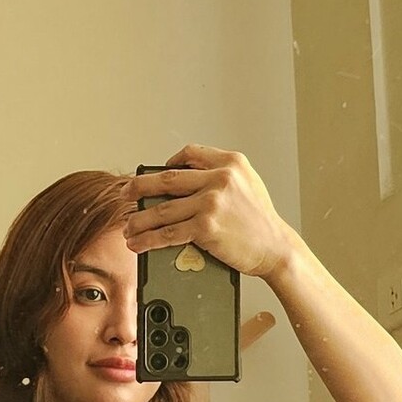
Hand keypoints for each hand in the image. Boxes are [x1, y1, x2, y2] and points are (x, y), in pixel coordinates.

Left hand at [123, 144, 300, 278]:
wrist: (276, 247)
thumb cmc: (261, 220)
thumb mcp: (248, 184)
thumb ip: (221, 175)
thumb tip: (184, 176)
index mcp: (231, 163)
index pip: (190, 154)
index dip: (168, 163)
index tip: (155, 173)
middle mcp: (220, 178)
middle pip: (167, 179)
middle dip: (140, 187)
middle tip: (125, 192)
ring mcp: (212, 202)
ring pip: (163, 209)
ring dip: (140, 219)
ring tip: (129, 226)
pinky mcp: (206, 226)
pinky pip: (170, 232)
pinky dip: (150, 239)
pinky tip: (139, 243)